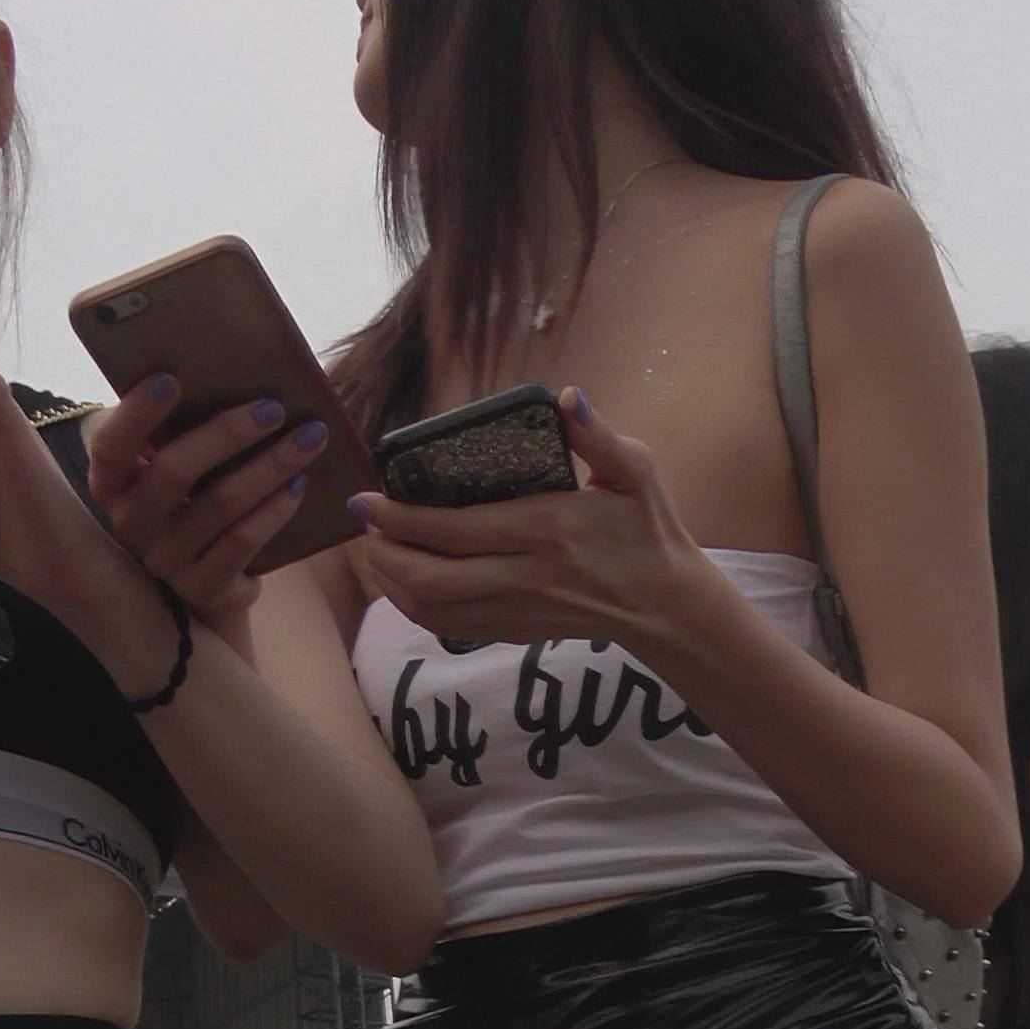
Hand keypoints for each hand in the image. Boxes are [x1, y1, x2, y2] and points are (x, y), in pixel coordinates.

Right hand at [87, 375, 334, 630]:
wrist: (209, 566)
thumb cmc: (194, 489)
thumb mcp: (177, 452)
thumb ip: (182, 421)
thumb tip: (229, 366)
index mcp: (111, 481)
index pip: (111, 446)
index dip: (136, 414)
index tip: (170, 379)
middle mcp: (128, 523)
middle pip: (174, 473)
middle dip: (228, 434)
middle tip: (274, 407)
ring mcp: (163, 560)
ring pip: (219, 505)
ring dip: (271, 467)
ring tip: (310, 438)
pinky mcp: (201, 588)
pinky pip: (242, 543)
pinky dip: (275, 510)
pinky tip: (300, 484)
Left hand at [350, 389, 723, 666]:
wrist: (666, 604)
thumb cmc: (648, 530)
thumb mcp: (636, 472)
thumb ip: (598, 436)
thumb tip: (569, 398)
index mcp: (549, 530)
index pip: (456, 530)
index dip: (402, 519)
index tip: (368, 498)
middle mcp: (527, 577)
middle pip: (431, 579)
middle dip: (384, 553)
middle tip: (363, 523)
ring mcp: (519, 610)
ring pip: (432, 609)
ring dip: (391, 582)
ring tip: (374, 548)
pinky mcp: (515, 630)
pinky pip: (448, 625)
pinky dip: (413, 606)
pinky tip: (401, 581)